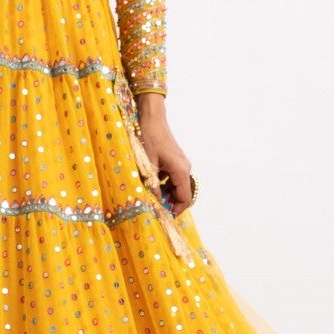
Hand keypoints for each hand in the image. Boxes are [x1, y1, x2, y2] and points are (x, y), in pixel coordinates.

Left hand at [136, 96, 193, 214]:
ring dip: (167, 193)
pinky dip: (165, 184)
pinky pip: (173, 177)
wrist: (151, 118)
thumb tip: (154, 203)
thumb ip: (152, 185)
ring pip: (177, 185)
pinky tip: (152, 183)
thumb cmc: (149, 138)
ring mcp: (181, 163)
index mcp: (180, 171)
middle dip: (170, 202)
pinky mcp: (175, 159)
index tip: (164, 216)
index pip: (185, 198)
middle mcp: (184, 168)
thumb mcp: (147, 164)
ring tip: (152, 196)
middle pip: (183, 193)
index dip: (176, 210)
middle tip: (155, 207)